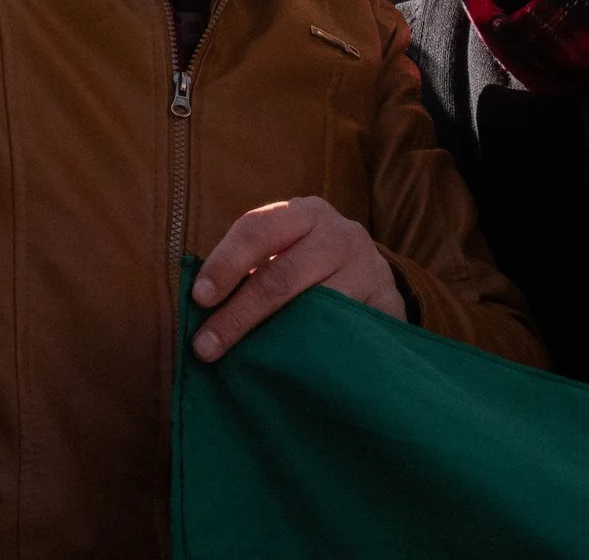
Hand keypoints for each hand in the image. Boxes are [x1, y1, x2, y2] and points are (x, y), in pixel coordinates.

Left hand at [189, 197, 403, 360]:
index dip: (225, 264)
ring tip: (245, 366)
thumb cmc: (310, 266)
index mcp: (304, 213)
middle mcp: (340, 234)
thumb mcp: (284, 252)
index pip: (257, 230)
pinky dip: (315, 356)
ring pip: (314, 310)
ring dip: (275, 342)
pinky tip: (291, 375)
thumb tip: (198, 310)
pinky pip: (345, 335)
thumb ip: (249, 271)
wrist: (375, 279)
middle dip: (238, 314)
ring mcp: (370, 268)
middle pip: (282, 275)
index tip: (199, 299)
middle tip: (206, 348)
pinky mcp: (390, 305)